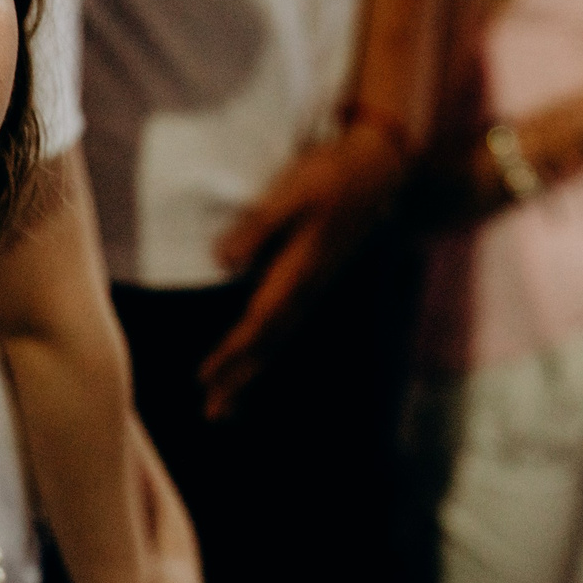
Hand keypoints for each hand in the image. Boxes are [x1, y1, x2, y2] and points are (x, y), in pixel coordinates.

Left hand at [202, 121, 410, 419]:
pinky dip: (269, 348)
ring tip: (230, 402)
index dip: (231, 352)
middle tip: (213, 413)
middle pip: (269, 343)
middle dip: (240, 378)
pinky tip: (259, 356)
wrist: (378, 169)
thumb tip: (221, 260)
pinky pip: (289, 325)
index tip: (204, 376)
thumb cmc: (330, 174)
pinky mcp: (317, 277)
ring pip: (280, 338)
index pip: (258, 324)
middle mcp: (308, 287)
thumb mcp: (291, 192)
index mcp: (299, 271)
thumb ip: (257, 225)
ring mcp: (315, 285)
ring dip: (253, 370)